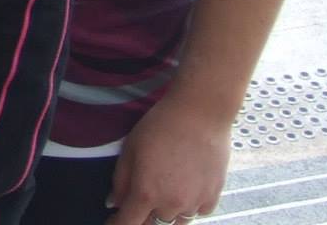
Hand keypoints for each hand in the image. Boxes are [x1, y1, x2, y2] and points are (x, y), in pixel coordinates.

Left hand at [103, 92, 230, 224]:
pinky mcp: (213, 197)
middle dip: (144, 214)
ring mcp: (194, 203)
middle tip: (142, 195)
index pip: (128, 223)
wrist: (200, 114)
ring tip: (166, 187)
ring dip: (167, 212)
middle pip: (153, 223)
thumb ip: (120, 181)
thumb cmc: (161, 125)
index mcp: (146, 193)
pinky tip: (186, 187)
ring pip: (176, 221)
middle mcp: (170, 204)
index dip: (118, 224)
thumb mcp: (130, 148)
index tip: (114, 221)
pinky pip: (197, 212)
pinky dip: (189, 206)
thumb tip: (113, 203)